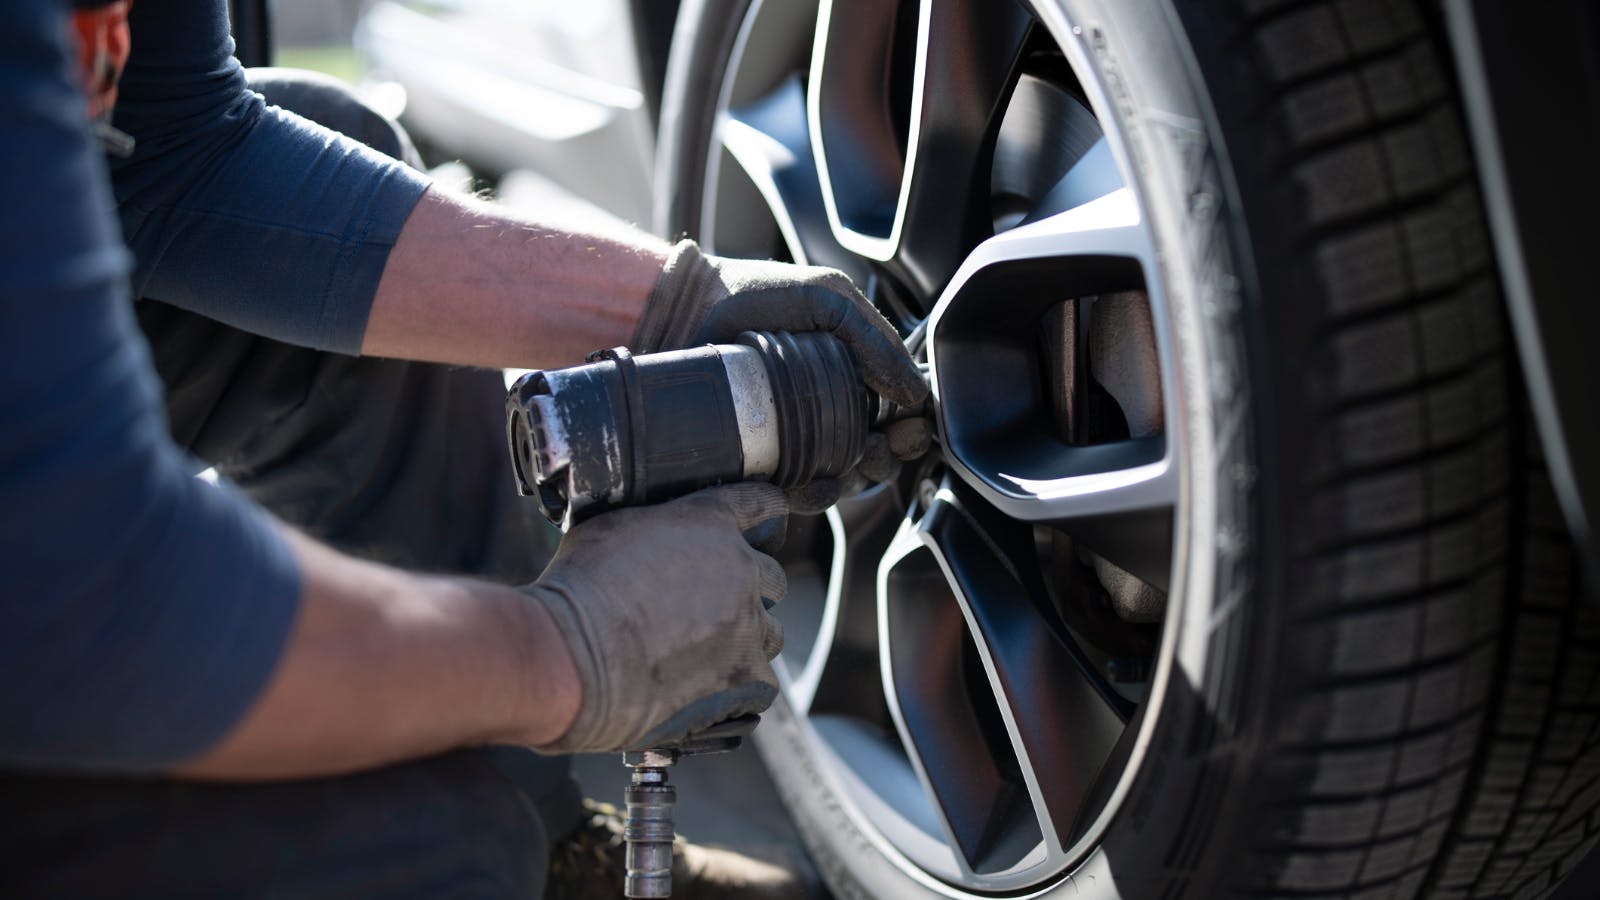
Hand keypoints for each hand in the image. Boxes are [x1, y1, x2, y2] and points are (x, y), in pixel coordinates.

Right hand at [525, 483, 789, 753]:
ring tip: (701, 656)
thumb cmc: (578, 591)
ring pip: (769, 634)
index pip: (763, 506)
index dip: (767, 518)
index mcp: (710, 524)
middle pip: (773, 578)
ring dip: (744, 642)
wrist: (569, 658)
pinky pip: (761, 684)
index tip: (766, 528)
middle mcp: (741, 569)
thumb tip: (652, 536)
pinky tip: (705, 691)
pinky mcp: (745, 678)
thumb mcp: (608, 528)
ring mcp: (748, 626)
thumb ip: (652, 525)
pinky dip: (738, 689)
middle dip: (748, 591)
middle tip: (710, 609)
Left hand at [634, 241, 930, 510]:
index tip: (907, 429)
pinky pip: (791, 497)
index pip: (895, 417)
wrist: (687, 308)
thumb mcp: (827, 299)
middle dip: (885, 460)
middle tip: (877, 448)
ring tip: (845, 467)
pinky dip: (807, 498)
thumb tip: (916, 393)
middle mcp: (826, 414)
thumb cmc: (757, 294)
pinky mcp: (757, 464)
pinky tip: (807, 485)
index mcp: (852, 377)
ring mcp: (792, 442)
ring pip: (839, 482)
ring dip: (852, 482)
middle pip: (873, 457)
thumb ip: (874, 339)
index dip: (908, 430)